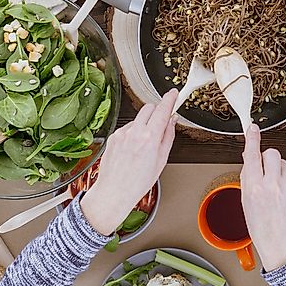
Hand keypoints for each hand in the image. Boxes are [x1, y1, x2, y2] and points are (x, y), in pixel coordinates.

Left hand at [81, 89, 178, 234]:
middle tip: (161, 122)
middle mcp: (134, 132)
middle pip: (149, 108)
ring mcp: (122, 133)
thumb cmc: (137, 182)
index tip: (173, 94)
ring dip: (144, 124)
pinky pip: (127, 127)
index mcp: (149, 138)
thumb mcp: (161, 160)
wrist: (114, 191)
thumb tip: (171, 121)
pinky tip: (132, 148)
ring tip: (144, 145)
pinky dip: (133, 133)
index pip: (162, 110)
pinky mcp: (113, 136)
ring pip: (138, 118)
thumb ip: (167, 137)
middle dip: (157, 111)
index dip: (169, 99)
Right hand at [240, 124, 285, 270]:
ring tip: (273, 187)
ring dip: (277, 170)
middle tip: (264, 168)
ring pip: (283, 164)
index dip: (252, 139)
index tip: (252, 128)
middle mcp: (272, 185)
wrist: (282, 247)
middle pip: (272, 153)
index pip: (252, 156)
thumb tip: (249, 159)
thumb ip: (248, 179)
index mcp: (254, 188)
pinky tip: (283, 198)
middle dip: (267, 157)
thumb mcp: (247, 203)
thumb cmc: (262, 229)